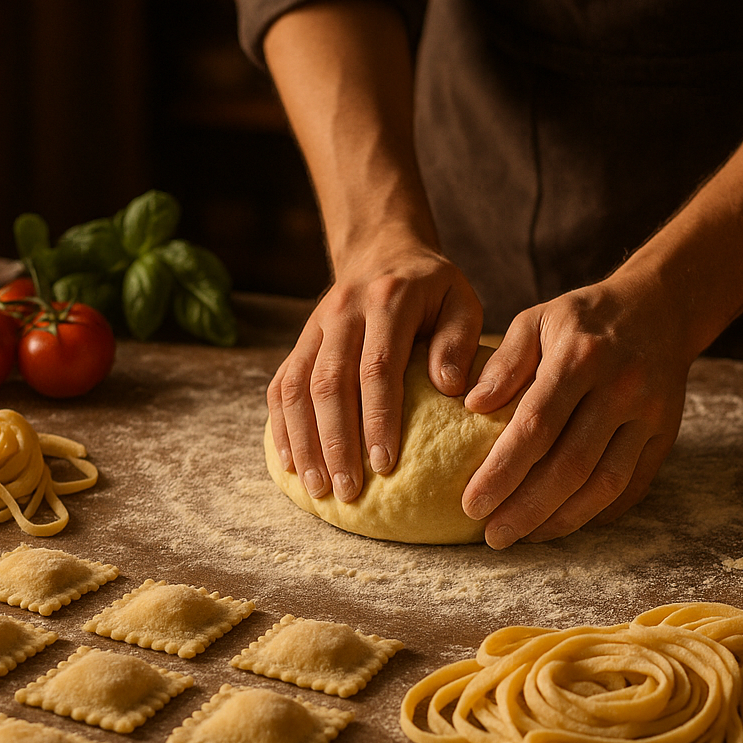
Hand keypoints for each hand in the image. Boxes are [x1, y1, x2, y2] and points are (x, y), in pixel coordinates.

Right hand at [267, 238, 484, 502]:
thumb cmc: (432, 289)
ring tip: (318, 488)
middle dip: (336, 443)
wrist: (382, 252)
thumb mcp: (461, 300)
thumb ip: (459, 340)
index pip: (378, 368)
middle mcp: (343, 312)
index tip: (386, 466)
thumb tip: (449, 387)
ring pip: (297, 387)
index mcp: (388, 301)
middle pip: (330, 384)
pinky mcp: (299, 341)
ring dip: (305, 441)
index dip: (379, 419)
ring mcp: (314, 327)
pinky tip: (291, 463)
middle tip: (347, 491)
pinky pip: (281, 385)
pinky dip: (282, 426)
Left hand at [461, 271, 691, 547]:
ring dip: (562, 520)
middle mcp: (620, 388)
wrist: (660, 308)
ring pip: (604, 484)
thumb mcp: (535, 320)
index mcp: (580, 357)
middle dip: (527, 509)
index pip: (536, 427)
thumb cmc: (583, 318)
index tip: (471, 504)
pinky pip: (632, 486)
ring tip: (525, 537)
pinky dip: (597, 512)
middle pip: (570, 466)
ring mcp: (650, 415)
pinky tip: (564, 523)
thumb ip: (504, 362)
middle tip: (494, 536)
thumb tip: (471, 406)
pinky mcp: (666, 435)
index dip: (502, 472)